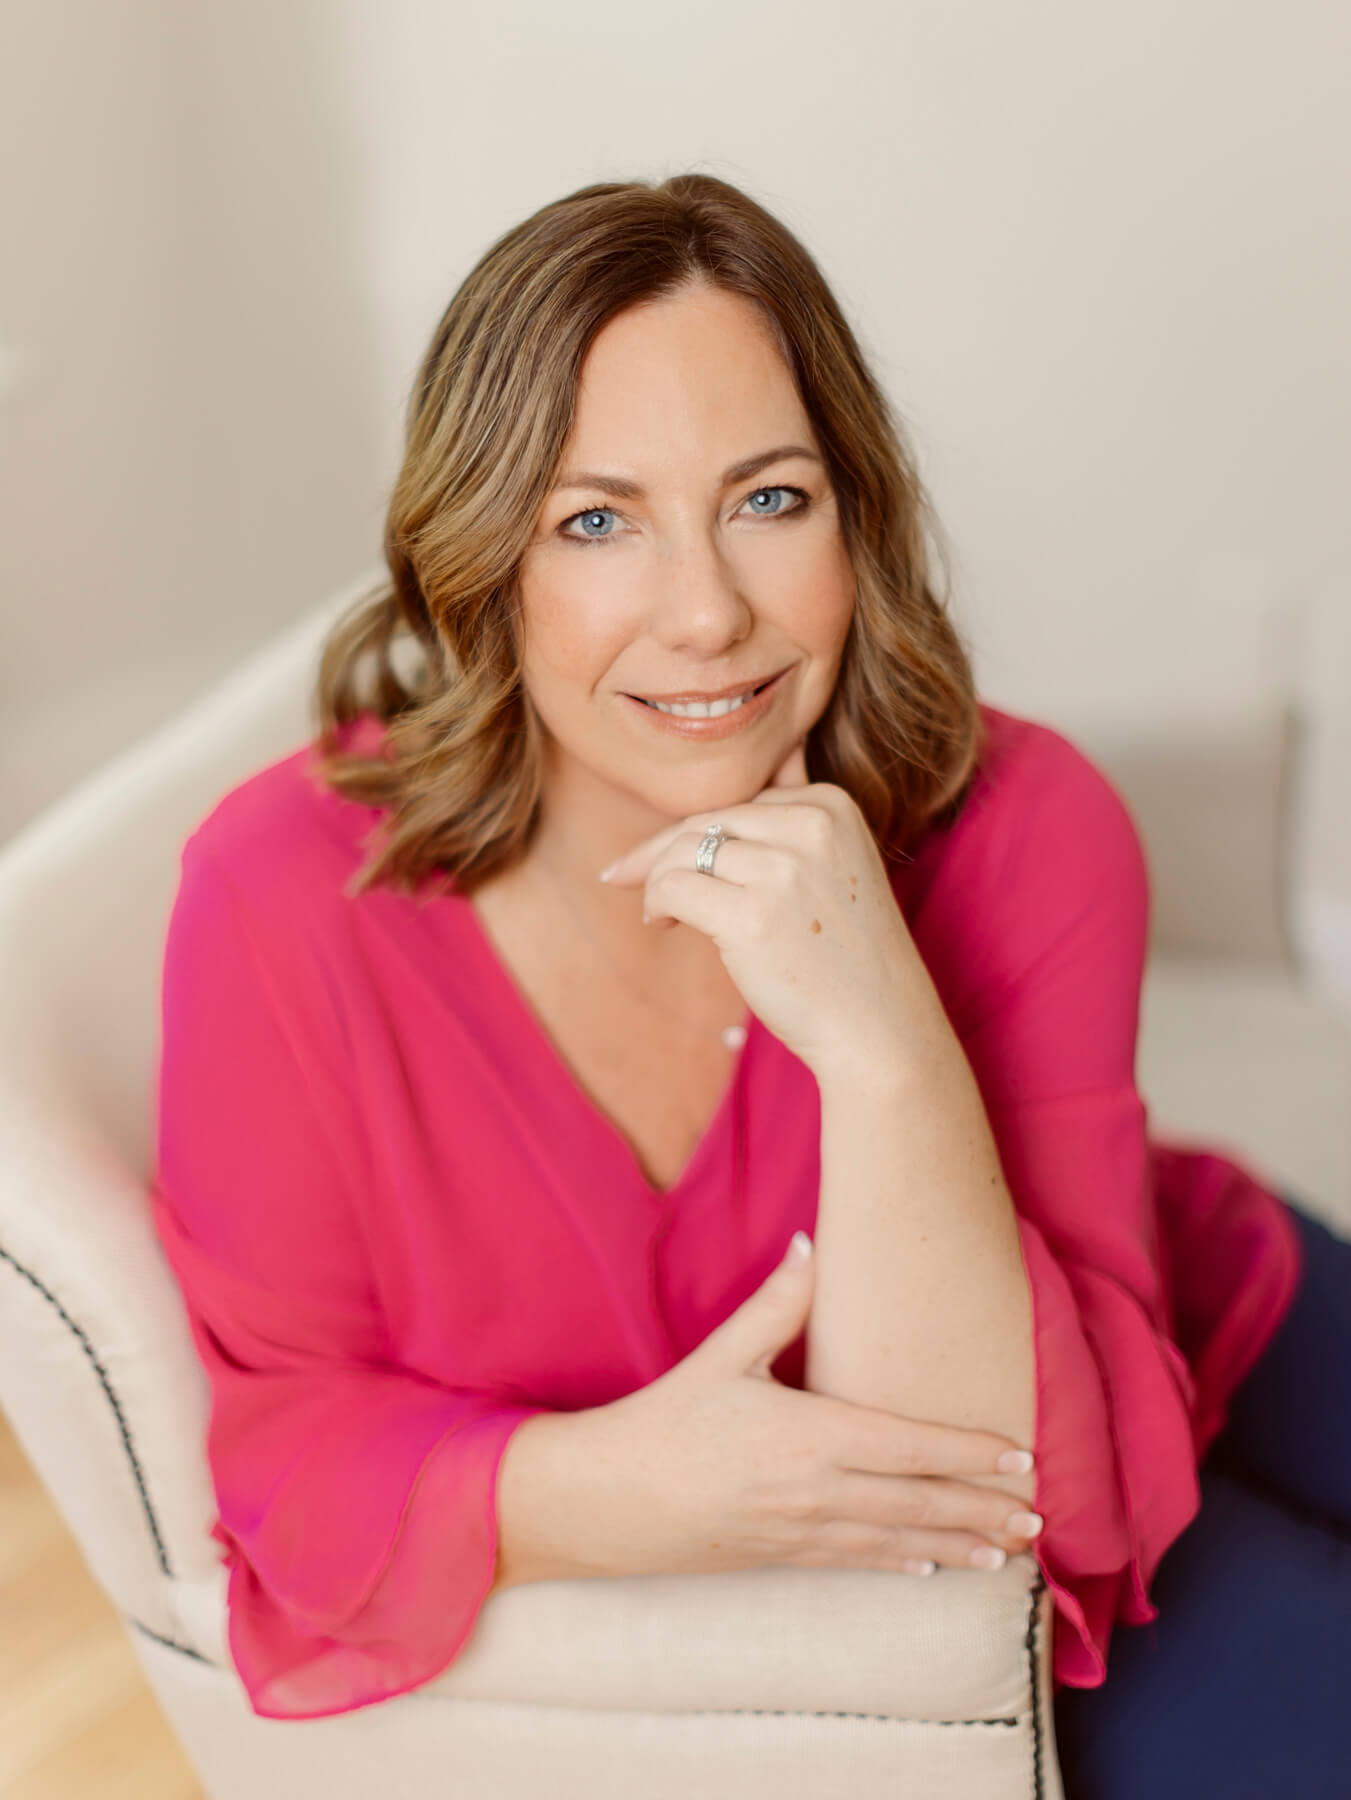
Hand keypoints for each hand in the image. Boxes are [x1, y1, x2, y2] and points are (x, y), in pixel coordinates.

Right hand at [549, 1235, 1042, 1581]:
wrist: (605, 1501)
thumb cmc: (664, 1422)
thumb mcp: (720, 1357)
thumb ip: (776, 1304)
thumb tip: (811, 1244)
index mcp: (810, 1435)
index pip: (910, 1446)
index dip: (970, 1454)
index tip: (1021, 1458)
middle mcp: (816, 1491)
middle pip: (918, 1502)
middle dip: (983, 1508)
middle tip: (1038, 1516)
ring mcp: (801, 1532)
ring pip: (897, 1541)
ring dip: (958, 1544)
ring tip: (1008, 1551)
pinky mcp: (782, 1557)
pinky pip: (858, 1563)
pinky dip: (903, 1564)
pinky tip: (934, 1569)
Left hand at [598, 740, 928, 1072]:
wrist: (879, 1025)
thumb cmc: (847, 952)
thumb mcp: (834, 865)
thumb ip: (790, 820)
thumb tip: (742, 781)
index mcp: (831, 804)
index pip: (739, 802)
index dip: (697, 832)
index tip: (667, 857)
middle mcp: (811, 826)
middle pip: (706, 820)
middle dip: (657, 849)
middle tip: (622, 875)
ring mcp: (784, 870)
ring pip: (683, 850)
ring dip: (656, 881)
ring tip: (661, 913)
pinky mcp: (753, 916)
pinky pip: (673, 887)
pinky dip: (656, 903)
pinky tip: (665, 923)